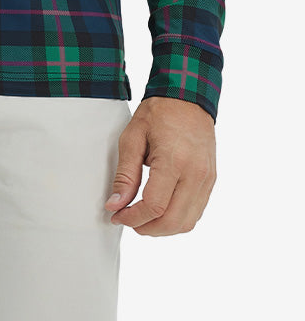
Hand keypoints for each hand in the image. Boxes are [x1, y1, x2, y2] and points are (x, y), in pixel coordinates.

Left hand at [104, 96, 216, 235]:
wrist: (187, 98)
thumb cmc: (158, 113)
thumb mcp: (132, 138)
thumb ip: (125, 174)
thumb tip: (115, 204)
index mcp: (174, 161)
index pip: (154, 206)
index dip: (133, 217)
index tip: (117, 214)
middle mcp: (195, 174)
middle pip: (172, 221)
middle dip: (146, 228)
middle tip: (127, 219)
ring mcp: (207, 179)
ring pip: (187, 222)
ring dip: (163, 228)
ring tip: (142, 217)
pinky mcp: (211, 181)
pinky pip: (196, 211)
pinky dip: (177, 219)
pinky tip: (160, 210)